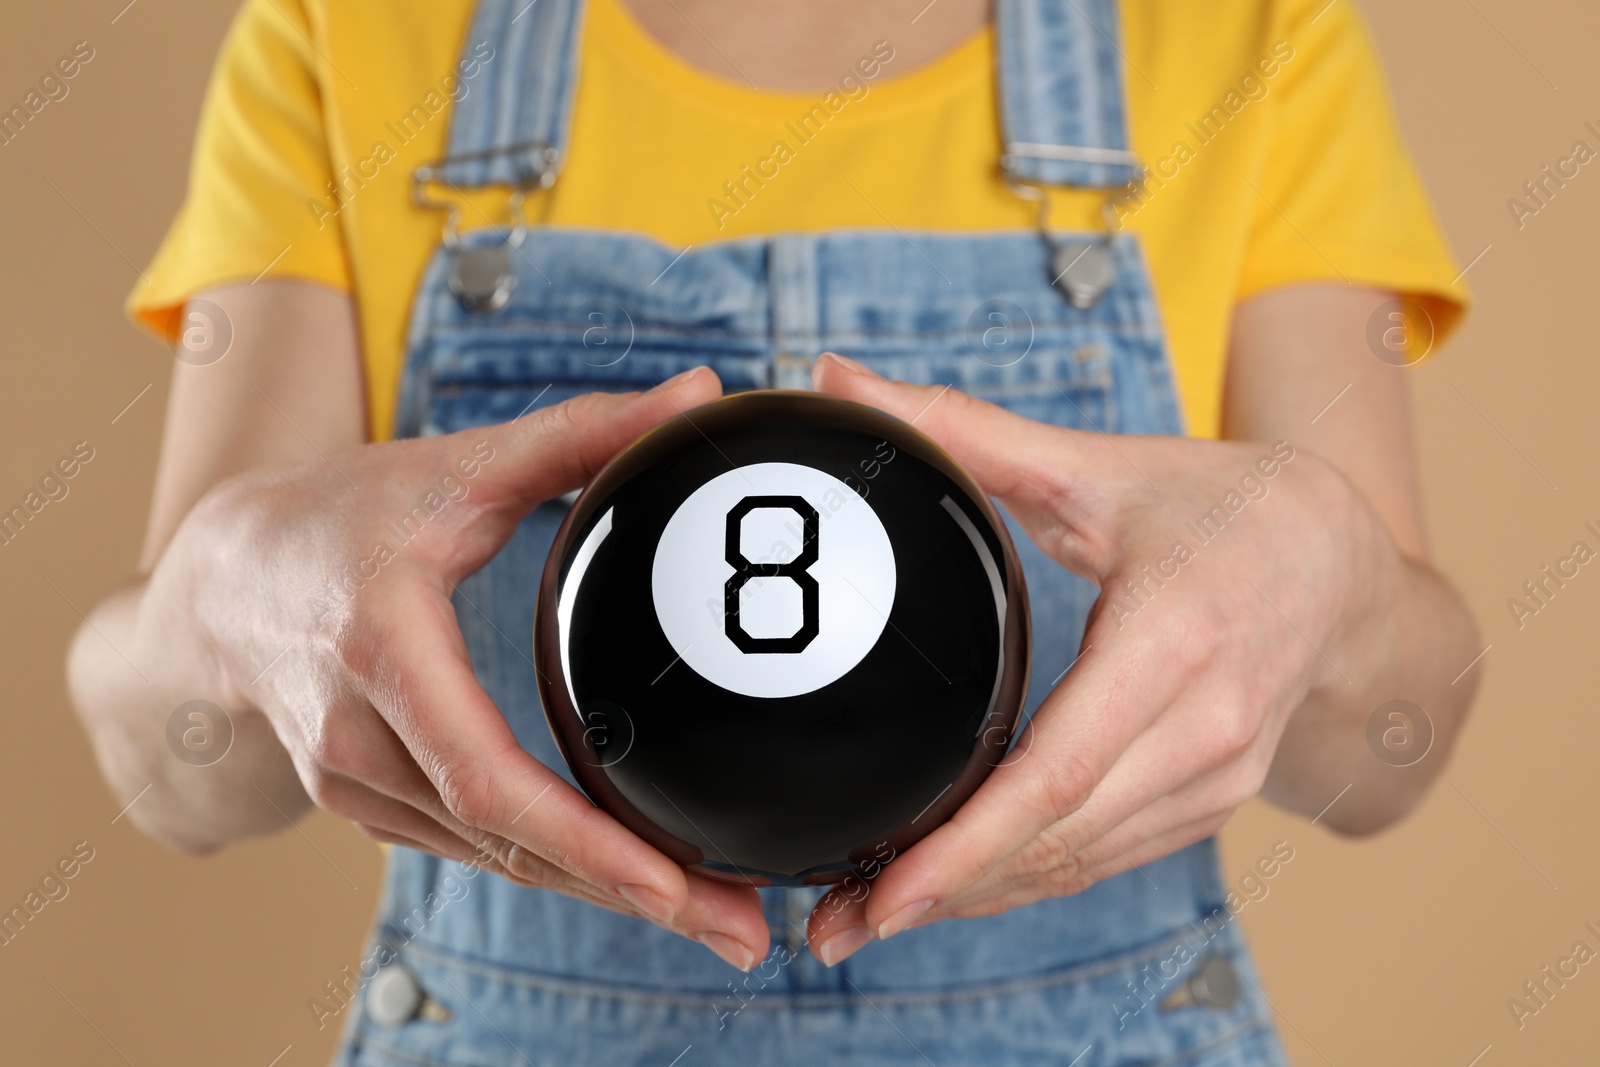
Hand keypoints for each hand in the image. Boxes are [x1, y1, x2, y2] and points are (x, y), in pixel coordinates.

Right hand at [147, 367, 770, 968]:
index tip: (676, 879)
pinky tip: (641, 881)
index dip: (583, 839)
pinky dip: (563, 868)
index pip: (487, 779)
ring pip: (502, 861)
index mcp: (382, 656)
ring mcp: (359, 788)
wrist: (219, 584)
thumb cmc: (339, 516)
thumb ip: (581, 432)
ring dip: (611, 896)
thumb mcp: (455, 465)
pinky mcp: (373, 805)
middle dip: (635, 897)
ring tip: (724, 923)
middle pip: (511, 847)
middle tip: (747, 934)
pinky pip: (480, 848)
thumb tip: (700, 395)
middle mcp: (362, 743)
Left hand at [804, 352, 1399, 964]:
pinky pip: (1106, 857)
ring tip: (865, 918)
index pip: (1057, 771)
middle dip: (940, 892)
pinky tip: (954, 889)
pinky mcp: (1212, 799)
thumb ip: (965, 430)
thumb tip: (838, 379)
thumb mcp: (1097, 463)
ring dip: (974, 899)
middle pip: (1056, 839)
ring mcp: (1217, 777)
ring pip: (1077, 863)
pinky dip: (1026, 879)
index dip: (966, 844)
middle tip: (829, 927)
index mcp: (1174, 641)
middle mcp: (1206, 728)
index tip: (884, 890)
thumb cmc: (1220, 507)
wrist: (1345, 563)